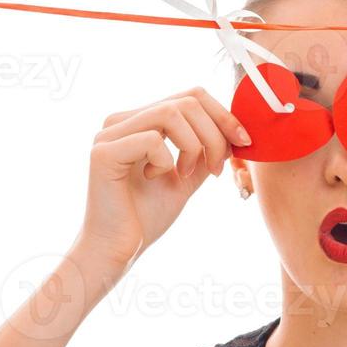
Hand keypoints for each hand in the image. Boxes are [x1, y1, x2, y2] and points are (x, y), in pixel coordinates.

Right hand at [71, 87, 250, 279]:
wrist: (119, 250)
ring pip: (171, 113)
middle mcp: (121, 121)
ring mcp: (109, 134)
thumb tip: (233, 132)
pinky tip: (154, 179)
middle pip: (186, 101)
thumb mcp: (187, 178)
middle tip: (217, 169)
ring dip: (194, 146)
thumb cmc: (147, 217)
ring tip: (186, 174)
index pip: (190, 97)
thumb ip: (204, 152)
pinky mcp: (103, 153)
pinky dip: (166, 161)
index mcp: (139, 121)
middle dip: (214, 134)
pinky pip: (152, 140)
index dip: (223, 115)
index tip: (243, 142)